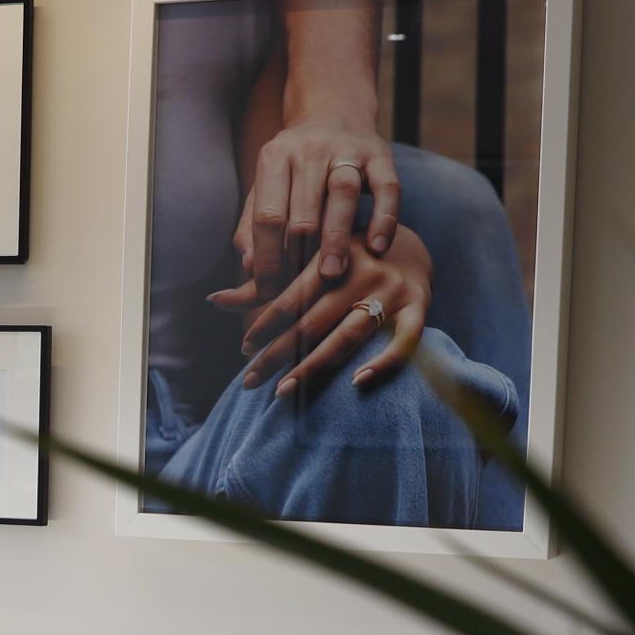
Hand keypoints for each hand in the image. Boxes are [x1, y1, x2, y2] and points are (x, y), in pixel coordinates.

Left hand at [212, 115, 402, 306]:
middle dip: (299, 256)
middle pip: (302, 210)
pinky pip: (387, 187)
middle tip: (300, 294)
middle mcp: (309, 149)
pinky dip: (383, 218)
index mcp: (274, 157)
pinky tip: (377, 247)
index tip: (268, 291)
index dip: (266, 258)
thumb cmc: (294, 168)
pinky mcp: (380, 154)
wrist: (333, 113)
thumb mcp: (267, 188)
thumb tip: (248, 267)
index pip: (267, 215)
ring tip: (331, 275)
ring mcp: (347, 149)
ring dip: (335, 239)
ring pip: (341, 194)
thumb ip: (252, 227)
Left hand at [235, 225, 432, 399]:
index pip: (292, 295)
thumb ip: (263, 283)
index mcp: (331, 254)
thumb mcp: (306, 260)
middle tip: (249, 382)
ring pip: (349, 334)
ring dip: (314, 366)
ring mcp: (393, 291)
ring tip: (283, 391)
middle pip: (314, 320)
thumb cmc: (342, 256)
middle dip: (278, 353)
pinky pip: (404, 341)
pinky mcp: (420, 308)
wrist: (406, 243)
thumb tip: (215, 300)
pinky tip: (357, 382)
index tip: (244, 350)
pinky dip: (384, 361)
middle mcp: (362, 271)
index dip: (266, 323)